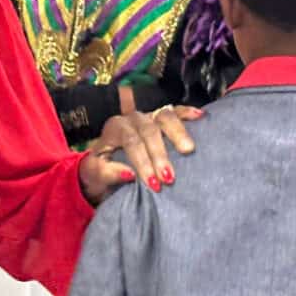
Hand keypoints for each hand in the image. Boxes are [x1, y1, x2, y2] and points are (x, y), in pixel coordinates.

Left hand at [77, 105, 201, 203]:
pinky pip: (176, 111)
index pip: (130, 142)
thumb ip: (108, 173)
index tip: (153, 184)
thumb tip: (129, 174)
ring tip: (188, 151)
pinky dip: (188, 112)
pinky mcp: (161, 117)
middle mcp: (131, 119)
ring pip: (164, 117)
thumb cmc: (101, 170)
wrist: (104, 163)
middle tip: (169, 177)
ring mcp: (149, 116)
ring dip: (177, 133)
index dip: (142, 162)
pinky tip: (200, 117)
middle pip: (149, 130)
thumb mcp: (96, 173)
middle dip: (160, 155)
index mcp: (114, 128)